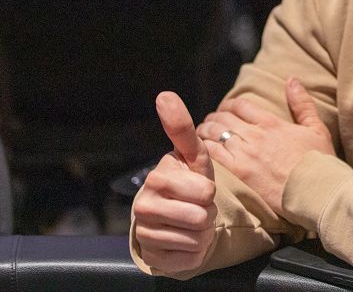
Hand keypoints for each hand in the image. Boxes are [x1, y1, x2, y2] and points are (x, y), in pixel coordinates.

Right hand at [132, 92, 218, 273]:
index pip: (203, 190)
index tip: (199, 187)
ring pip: (196, 236)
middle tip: (198, 206)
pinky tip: (185, 240)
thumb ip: (181, 128)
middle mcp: (144, 205)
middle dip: (207, 212)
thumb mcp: (192, 156)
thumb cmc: (189, 184)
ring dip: (202, 231)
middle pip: (200, 215)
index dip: (208, 191)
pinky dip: (195, 250)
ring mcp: (147, 233)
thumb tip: (165, 95)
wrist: (179, 220)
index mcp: (156, 178)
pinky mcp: (154, 257)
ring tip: (192, 221)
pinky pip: (190, 256)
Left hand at [198, 78, 334, 215]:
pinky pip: (214, 155)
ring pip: (215, 134)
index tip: (225, 110)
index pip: (241, 105)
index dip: (229, 106)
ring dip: (205, 131)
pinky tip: (201, 151)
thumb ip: (302, 103)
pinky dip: (204, 149)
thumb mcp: (316, 128)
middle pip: (224, 118)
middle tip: (210, 122)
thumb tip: (292, 80)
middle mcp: (255, 135)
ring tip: (202, 135)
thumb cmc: (319, 162)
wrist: (317, 190)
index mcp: (271, 123)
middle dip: (214, 118)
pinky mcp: (239, 173)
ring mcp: (246, 154)